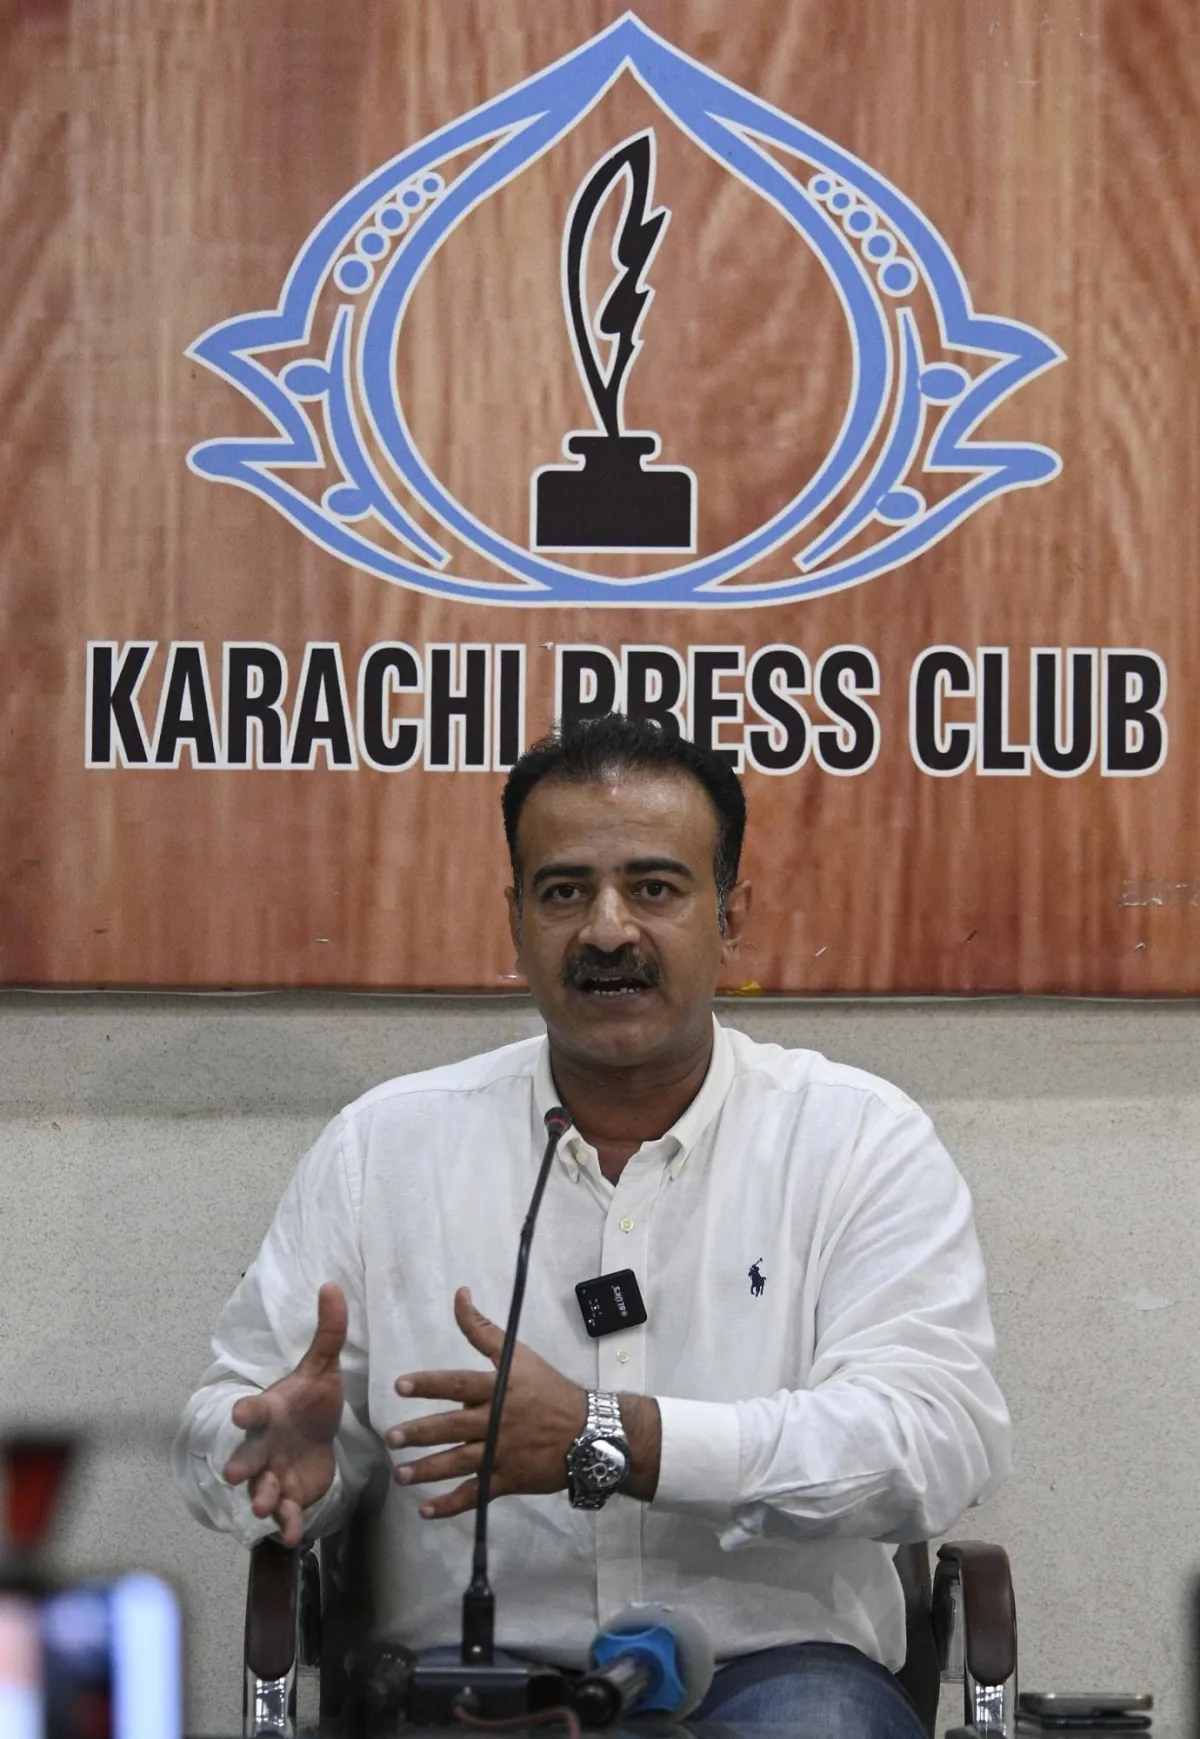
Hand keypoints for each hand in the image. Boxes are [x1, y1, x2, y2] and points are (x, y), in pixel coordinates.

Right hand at [223, 1282, 346, 1547]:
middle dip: (241, 1464)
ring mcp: (273, 1474)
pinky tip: (293, 1537)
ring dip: (263, 1499)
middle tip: (233, 1473)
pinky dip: (286, 1526)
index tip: (240, 1412)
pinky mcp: (290, 1497)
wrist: (317, 1436)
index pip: (255, 1409)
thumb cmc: (311, 1400)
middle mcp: (264, 1446)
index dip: (247, 1411)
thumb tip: (331, 1284)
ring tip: (266, 1510)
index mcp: (271, 1411)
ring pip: (261, 1491)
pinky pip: (284, 1515)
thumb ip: (328, 1331)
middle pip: (247, 1456)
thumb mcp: (323, 1366)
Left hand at [386, 1287, 586, 1518]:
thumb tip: (459, 1294)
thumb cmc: (549, 1389)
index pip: (458, 1384)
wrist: (588, 1432)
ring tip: (401, 1474)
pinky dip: (451, 1505)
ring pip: (459, 1464)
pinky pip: (475, 1495)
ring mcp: (501, 1454)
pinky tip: (426, 1510)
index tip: (401, 1386)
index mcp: (498, 1389)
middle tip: (391, 1438)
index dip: (429, 1384)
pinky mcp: (507, 1480)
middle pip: (453, 1428)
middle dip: (420, 1433)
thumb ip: (483, 1329)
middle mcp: (496, 1421)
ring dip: (428, 1470)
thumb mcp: (519, 1355)